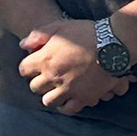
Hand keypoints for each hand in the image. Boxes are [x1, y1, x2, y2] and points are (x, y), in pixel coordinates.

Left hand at [17, 22, 131, 114]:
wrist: (113, 44)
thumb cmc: (86, 32)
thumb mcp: (59, 26)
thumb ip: (38, 35)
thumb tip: (23, 46)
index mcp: (45, 59)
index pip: (24, 69)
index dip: (28, 67)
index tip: (35, 65)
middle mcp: (53, 76)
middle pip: (34, 87)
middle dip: (38, 82)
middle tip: (46, 77)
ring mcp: (68, 89)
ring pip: (48, 101)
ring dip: (50, 95)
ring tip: (55, 89)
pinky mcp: (83, 98)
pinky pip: (68, 109)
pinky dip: (65, 106)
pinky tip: (66, 99)